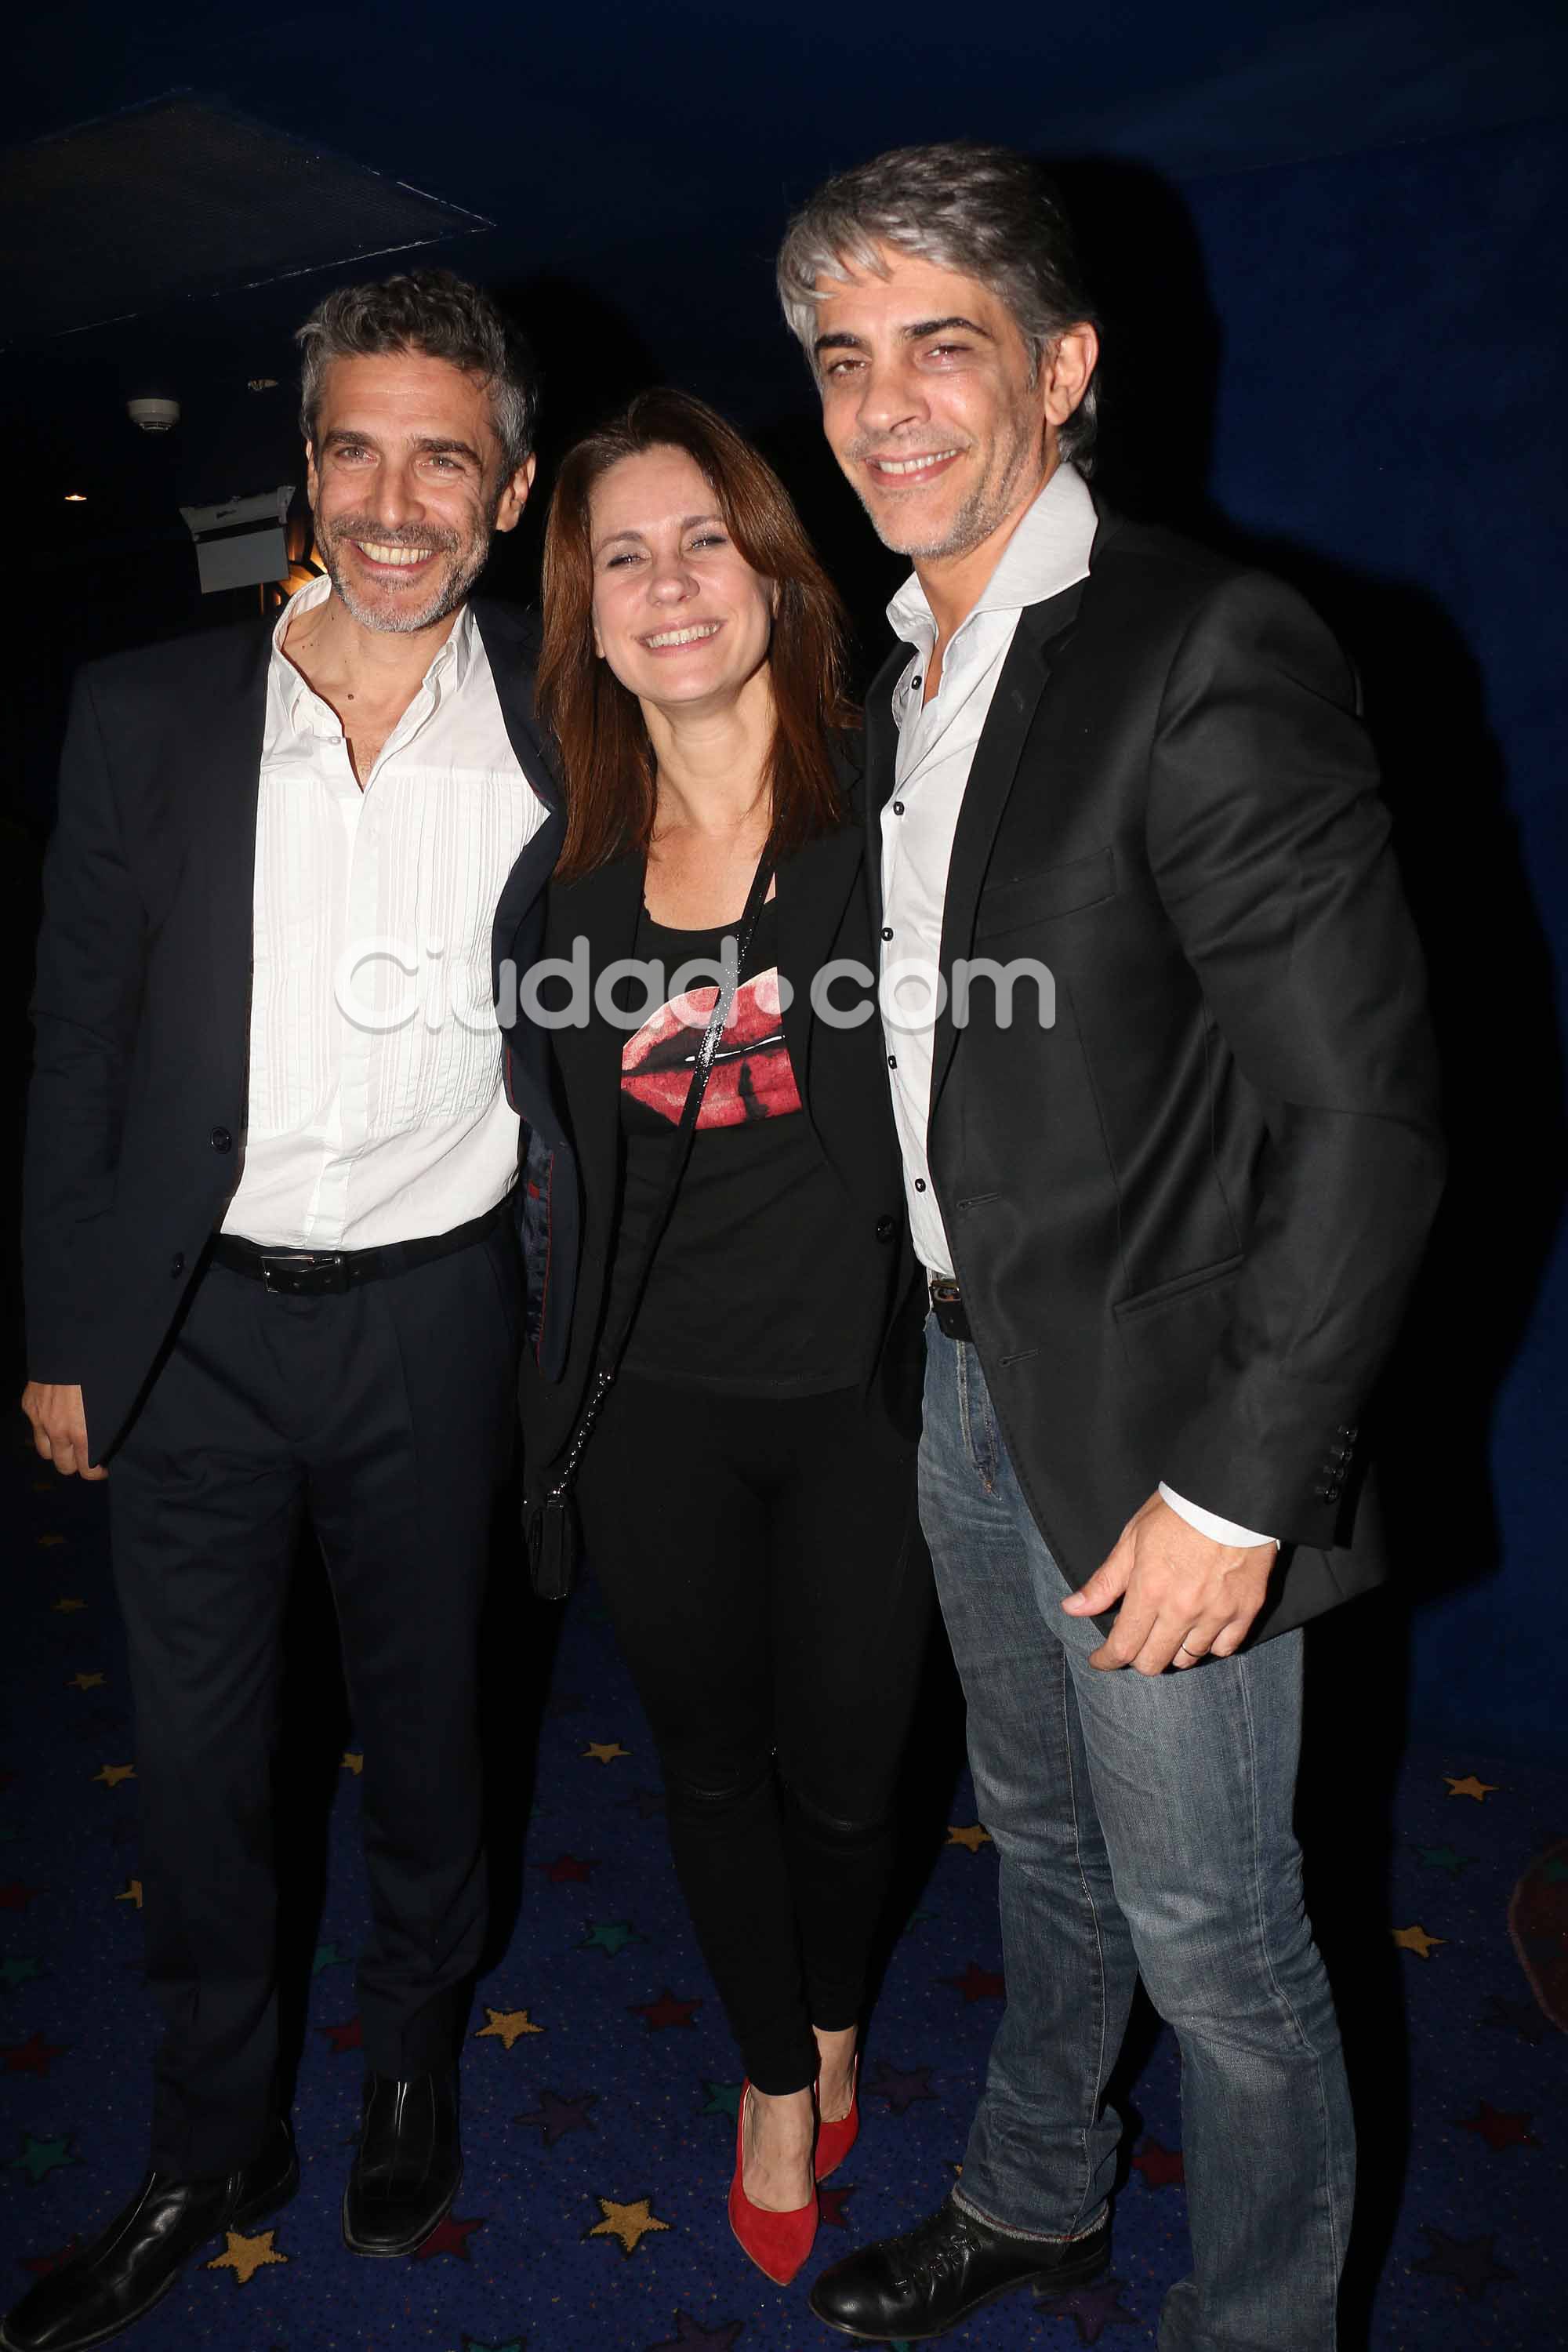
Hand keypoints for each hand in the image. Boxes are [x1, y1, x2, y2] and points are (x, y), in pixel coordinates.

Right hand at [21, 1382, 105, 1481]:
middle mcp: (58, 1431)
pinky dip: (44, 1428)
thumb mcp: (115, 1403)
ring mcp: (40, 1418)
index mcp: (83, 1434)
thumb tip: (109, 1440)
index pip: (87, 1471)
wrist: (75, 1345)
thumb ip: (108, 1428)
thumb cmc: (103, 1372)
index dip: (97, 1472)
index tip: (102, 1467)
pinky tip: (56, 1418)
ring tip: (69, 1440)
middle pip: (64, 1466)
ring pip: (45, 1451)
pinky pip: (35, 1428)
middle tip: (86, 1453)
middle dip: (76, 1463)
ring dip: (57, 1449)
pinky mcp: (29, 1405)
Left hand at [1063, 1492, 1271, 1672]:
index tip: (1100, 1660)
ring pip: (1188, 1658)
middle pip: (1153, 1662)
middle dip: (1136, 1658)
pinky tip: (1201, 1629)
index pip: (1123, 1646)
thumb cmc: (1178, 1512)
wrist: (1231, 1494)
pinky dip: (1209, 1644)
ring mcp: (1217, 1613)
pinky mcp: (1246, 1610)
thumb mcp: (1132, 1539)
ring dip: (1172, 1651)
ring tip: (1168, 1631)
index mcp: (1150, 1591)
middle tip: (1135, 1641)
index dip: (1107, 1660)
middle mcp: (1182, 1610)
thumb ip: (1105, 1582)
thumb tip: (1072, 1609)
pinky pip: (1224, 1648)